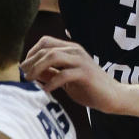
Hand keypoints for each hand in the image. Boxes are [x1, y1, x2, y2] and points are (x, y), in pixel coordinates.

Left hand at [22, 36, 138, 115]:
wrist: (113, 96)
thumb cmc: (89, 88)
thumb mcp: (66, 78)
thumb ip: (51, 72)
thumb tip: (31, 71)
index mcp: (71, 49)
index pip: (46, 42)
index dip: (32, 52)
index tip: (24, 66)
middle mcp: (76, 51)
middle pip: (47, 48)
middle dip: (31, 61)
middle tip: (24, 74)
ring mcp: (81, 61)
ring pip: (53, 56)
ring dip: (38, 67)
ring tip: (30, 79)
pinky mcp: (85, 74)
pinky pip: (64, 74)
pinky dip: (52, 82)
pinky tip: (47, 90)